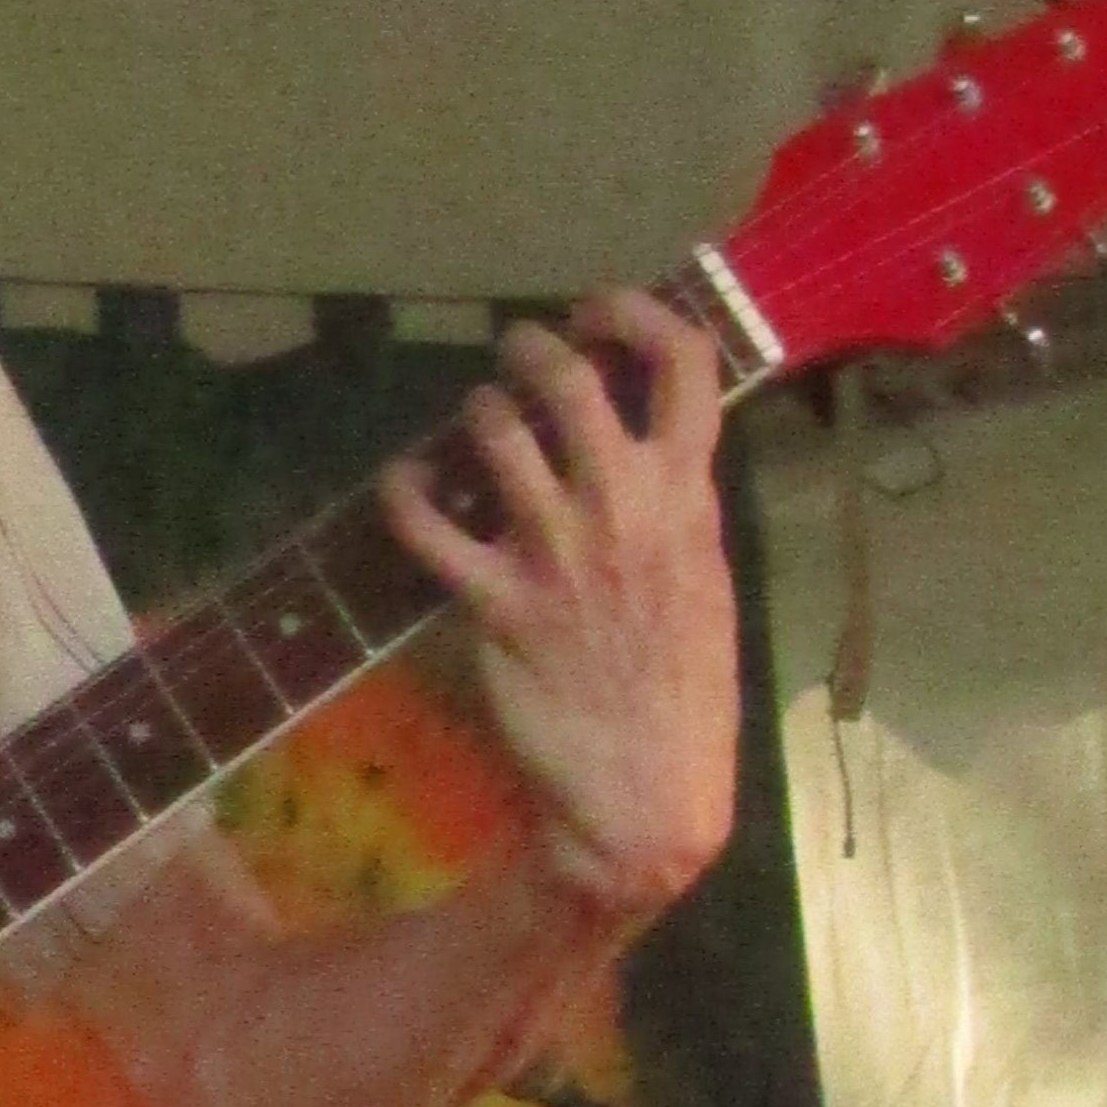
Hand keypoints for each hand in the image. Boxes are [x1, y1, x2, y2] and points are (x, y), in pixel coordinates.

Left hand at [379, 288, 738, 923]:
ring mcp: (557, 552)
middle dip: (533, 347)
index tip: (601, 311)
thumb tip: (652, 455)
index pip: (687, 367)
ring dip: (476, 409)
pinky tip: (401, 485)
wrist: (645, 795)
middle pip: (572, 381)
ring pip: (497, 433)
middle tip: (516, 351)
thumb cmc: (682, 697)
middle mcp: (625, 510)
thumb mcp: (705, 587)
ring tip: (475, 416)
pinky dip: (403, 492)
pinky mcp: (496, 602)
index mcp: (689, 502)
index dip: (638, 314)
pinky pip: (427, 524)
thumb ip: (679, 514)